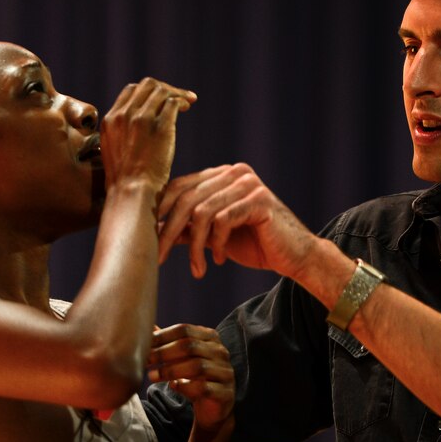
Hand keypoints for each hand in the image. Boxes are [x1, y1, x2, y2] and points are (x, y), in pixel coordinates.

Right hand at [101, 78, 195, 191]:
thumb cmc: (126, 183)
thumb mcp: (114, 152)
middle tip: (178, 97)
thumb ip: (122, 135)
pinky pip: (173, 102)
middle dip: (164, 88)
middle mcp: (124, 115)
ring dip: (176, 93)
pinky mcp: (161, 126)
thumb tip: (136, 130)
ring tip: (188, 101)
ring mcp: (142, 119)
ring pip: (161, 90)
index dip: (148, 93)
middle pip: (146, 85)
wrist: (132, 193)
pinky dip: (181, 101)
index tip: (159, 101)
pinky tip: (187, 107)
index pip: (130, 91)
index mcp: (110, 120)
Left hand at [148, 324, 233, 431]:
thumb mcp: (182, 358)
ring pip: (197, 366)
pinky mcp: (225, 392)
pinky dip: (185, 387)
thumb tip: (148, 327)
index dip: (162, 336)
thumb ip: (168, 343)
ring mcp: (225, 372)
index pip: (184, 329)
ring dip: (170, 370)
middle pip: (189, 345)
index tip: (144, 344)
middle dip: (164, 353)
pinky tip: (173, 386)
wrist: (213, 406)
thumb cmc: (195, 377)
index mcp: (210, 337)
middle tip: (146, 361)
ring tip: (152, 376)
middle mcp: (220, 351)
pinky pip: (204, 388)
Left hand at [156, 163, 318, 279]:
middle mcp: (233, 173)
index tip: (146, 240)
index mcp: (221, 175)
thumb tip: (155, 231)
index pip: (179, 186)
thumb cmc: (255, 245)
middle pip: (186, 198)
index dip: (159, 213)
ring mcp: (247, 183)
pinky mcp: (258, 199)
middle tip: (158, 259)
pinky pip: (222, 220)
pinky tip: (219, 260)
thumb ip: (189, 228)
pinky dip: (216, 244)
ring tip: (197, 269)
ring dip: (194, 246)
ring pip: (202, 212)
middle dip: (169, 231)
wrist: (294, 257)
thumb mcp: (214, 236)